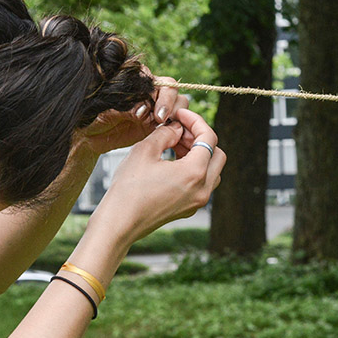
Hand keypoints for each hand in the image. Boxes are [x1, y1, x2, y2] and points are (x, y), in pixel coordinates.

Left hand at [77, 75, 188, 155]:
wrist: (89, 138)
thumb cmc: (90, 118)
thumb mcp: (101, 108)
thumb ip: (121, 104)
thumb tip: (140, 107)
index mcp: (131, 81)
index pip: (148, 77)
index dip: (148, 93)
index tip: (139, 112)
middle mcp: (146, 90)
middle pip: (169, 86)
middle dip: (167, 101)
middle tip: (158, 119)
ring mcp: (154, 105)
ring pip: (178, 100)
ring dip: (173, 111)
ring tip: (160, 125)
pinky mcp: (159, 122)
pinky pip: (177, 119)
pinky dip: (176, 125)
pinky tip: (163, 133)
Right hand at [91, 108, 224, 244]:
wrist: (119, 223)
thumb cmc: (128, 188)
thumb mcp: (144, 151)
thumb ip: (166, 133)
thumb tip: (177, 128)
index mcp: (195, 173)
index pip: (209, 137)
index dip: (195, 120)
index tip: (180, 115)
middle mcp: (202, 189)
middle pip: (218, 154)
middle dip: (201, 138)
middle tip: (179, 130)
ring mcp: (197, 201)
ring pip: (212, 170)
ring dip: (199, 154)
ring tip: (175, 145)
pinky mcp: (189, 208)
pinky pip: (201, 183)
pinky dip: (193, 168)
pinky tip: (172, 162)